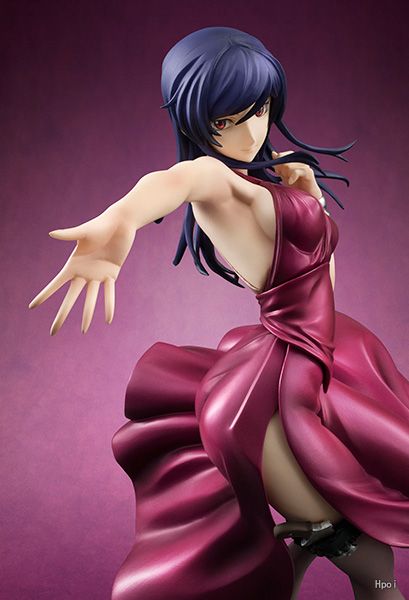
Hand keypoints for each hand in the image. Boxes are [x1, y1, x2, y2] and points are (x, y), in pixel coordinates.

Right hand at [29, 207, 135, 334]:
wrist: (120, 224)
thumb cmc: (100, 224)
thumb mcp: (84, 231)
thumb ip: (68, 235)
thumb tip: (52, 233)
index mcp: (73, 264)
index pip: (56, 284)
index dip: (44, 296)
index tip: (32, 307)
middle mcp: (83, 273)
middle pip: (70, 298)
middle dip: (62, 315)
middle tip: (53, 332)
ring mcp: (97, 275)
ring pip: (90, 299)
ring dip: (87, 314)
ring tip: (83, 331)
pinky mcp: (112, 274)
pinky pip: (109, 293)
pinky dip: (109, 305)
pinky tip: (108, 320)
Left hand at [272, 150, 321, 199]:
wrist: (306, 197)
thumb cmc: (295, 187)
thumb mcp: (284, 176)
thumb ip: (278, 165)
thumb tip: (273, 153)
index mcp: (295, 160)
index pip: (284, 155)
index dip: (279, 162)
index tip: (277, 172)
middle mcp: (300, 161)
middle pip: (286, 159)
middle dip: (282, 168)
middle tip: (282, 176)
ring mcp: (305, 166)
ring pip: (290, 166)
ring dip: (286, 174)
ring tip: (288, 180)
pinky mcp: (309, 173)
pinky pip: (297, 171)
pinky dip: (292, 177)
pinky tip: (291, 182)